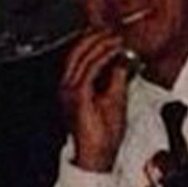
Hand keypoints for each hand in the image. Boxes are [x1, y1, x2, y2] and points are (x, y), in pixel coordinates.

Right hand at [57, 28, 132, 172]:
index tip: (110, 35)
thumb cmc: (102, 134)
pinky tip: (114, 51)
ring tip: (116, 39)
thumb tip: (121, 60)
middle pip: (76, 52)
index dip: (92, 42)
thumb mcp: (114, 98)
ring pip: (82, 57)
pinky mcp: (78, 96)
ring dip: (101, 44)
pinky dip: (103, 57)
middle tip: (112, 32)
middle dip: (95, 38)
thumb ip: (115, 78)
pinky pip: (90, 69)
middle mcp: (66, 88)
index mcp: (71, 88)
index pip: (77, 57)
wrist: (97, 154)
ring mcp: (69, 91)